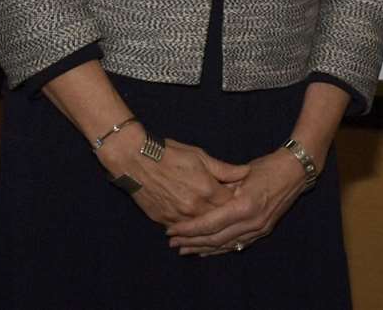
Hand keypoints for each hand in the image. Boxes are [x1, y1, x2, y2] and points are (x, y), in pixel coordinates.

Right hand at [98, 130, 247, 226]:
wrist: (135, 160)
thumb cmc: (170, 154)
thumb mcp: (200, 156)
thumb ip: (225, 169)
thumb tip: (247, 173)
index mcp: (207, 190)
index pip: (231, 204)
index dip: (237, 200)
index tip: (240, 197)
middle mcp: (194, 208)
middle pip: (218, 219)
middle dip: (225, 215)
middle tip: (229, 210)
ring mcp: (178, 217)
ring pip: (200, 228)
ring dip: (208, 224)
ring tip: (214, 219)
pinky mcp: (163, 220)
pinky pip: (182, 229)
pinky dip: (190, 227)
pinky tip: (196, 224)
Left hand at [167, 150, 312, 255]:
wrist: (296, 172)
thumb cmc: (267, 167)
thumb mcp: (241, 174)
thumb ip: (220, 189)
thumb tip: (196, 200)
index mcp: (244, 206)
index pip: (209, 224)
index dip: (188, 229)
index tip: (171, 230)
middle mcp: (251, 222)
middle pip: (215, 239)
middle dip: (191, 242)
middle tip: (172, 242)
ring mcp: (259, 229)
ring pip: (225, 245)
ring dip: (203, 248)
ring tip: (184, 249)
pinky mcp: (263, 231)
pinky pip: (237, 245)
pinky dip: (219, 248)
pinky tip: (206, 250)